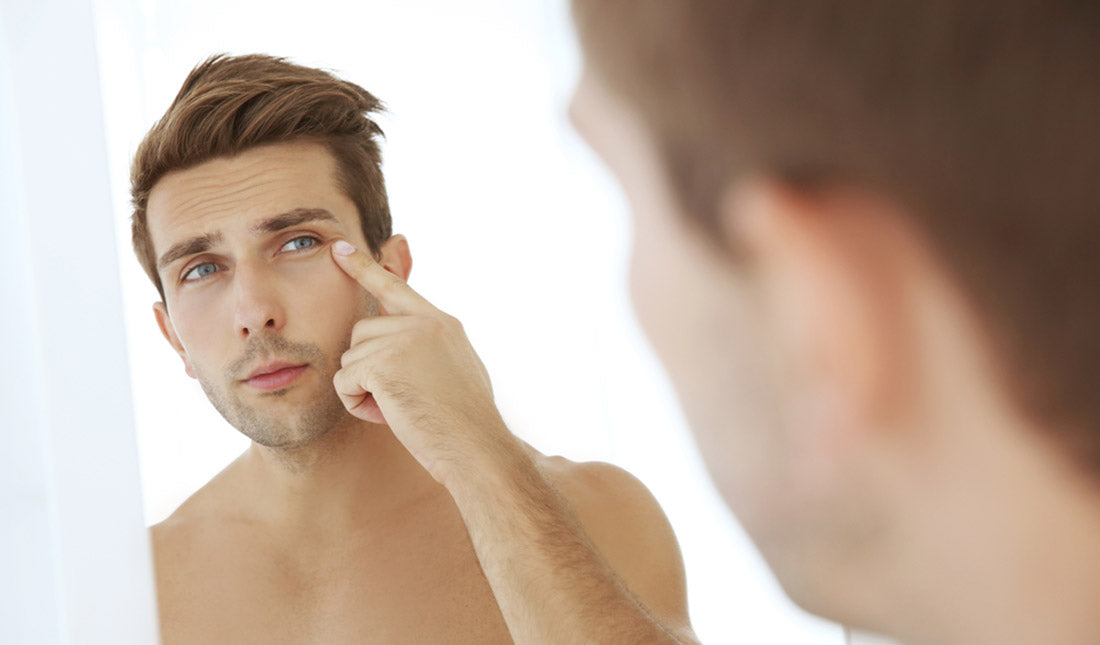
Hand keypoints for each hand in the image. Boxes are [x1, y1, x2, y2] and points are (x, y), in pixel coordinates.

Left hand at [330, 239, 507, 481]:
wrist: (477, 447)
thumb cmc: (466, 423)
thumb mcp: (457, 368)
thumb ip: (429, 347)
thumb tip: (398, 341)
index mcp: (442, 323)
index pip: (396, 287)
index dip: (364, 268)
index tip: (340, 249)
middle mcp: (424, 323)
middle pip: (362, 332)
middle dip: (367, 368)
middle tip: (398, 399)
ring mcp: (404, 340)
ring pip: (351, 358)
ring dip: (363, 389)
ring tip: (398, 408)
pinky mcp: (383, 363)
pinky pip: (344, 382)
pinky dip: (356, 405)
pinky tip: (387, 415)